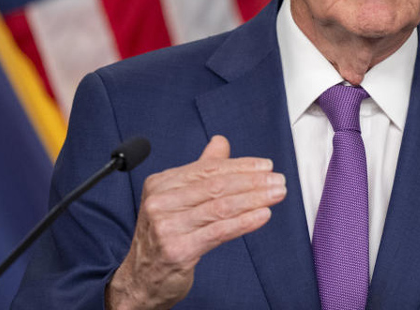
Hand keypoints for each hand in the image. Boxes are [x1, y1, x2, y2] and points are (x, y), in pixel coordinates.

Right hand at [105, 135, 285, 309]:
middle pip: (216, 186)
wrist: (142, 278)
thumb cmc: (165, 235)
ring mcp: (166, 227)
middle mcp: (160, 202)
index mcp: (160, 184)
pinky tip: (262, 215)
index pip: (207, 169)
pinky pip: (219, 231)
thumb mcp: (176, 198)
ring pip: (220, 207)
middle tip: (278, 180)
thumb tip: (220, 142)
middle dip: (253, 181)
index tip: (266, 166)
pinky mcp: (178, 250)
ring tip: (276, 194)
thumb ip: (200, 170)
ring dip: (255, 199)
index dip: (241, 166)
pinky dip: (245, 222)